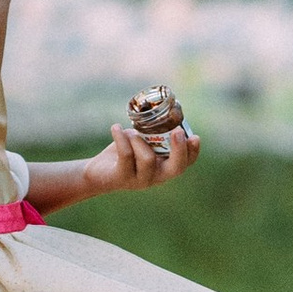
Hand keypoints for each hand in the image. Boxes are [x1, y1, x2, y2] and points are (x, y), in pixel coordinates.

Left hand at [81, 117, 198, 197]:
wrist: (98, 172)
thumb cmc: (125, 152)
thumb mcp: (142, 142)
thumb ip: (154, 132)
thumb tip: (162, 112)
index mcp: (165, 167)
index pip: (186, 163)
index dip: (193, 151)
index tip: (194, 136)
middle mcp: (156, 176)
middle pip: (176, 168)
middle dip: (179, 150)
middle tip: (177, 132)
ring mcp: (140, 180)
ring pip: (148, 159)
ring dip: (139, 140)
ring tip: (131, 132)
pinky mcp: (122, 177)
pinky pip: (126, 155)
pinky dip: (121, 138)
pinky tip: (115, 128)